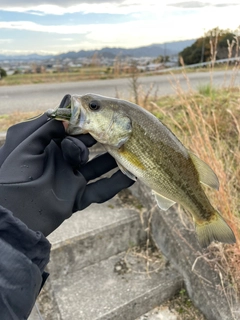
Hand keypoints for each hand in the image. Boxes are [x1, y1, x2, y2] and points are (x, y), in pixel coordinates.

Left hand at [0, 113, 133, 235]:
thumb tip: (69, 103)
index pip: (73, 131)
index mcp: (49, 145)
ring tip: (131, 149)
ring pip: (98, 167)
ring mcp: (71, 179)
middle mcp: (61, 160)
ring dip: (115, 159)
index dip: (88, 123)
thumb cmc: (13, 172)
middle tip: (121, 130)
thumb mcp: (25, 140)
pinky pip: (100, 191)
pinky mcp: (77, 198)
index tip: (103, 114)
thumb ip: (48, 123)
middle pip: (89, 147)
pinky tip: (132, 176)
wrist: (14, 210)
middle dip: (104, 138)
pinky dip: (116, 184)